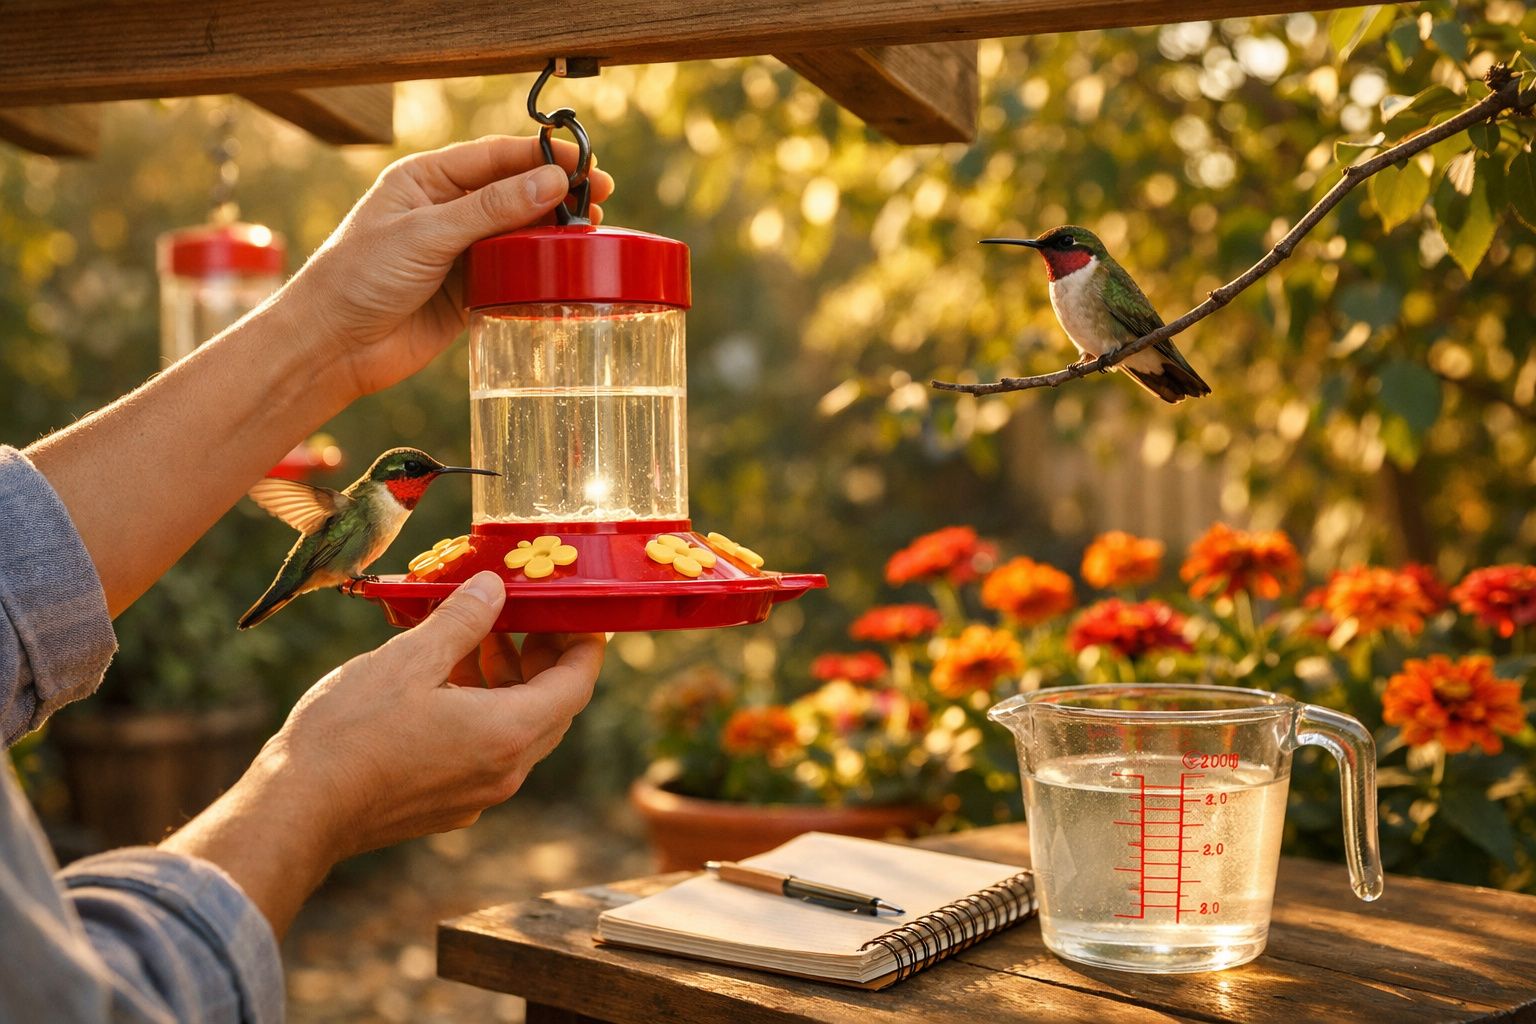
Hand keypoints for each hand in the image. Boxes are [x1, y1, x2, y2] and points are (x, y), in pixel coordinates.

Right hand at [163, 571, 604, 936]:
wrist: (297, 811)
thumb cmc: (350, 732)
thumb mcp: (410, 658)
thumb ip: (463, 620)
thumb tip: (494, 588)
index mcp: (508, 734)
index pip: (577, 684)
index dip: (585, 643)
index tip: (580, 611)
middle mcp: (505, 772)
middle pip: (552, 707)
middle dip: (543, 656)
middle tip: (523, 614)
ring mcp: (477, 795)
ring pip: (517, 728)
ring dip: (507, 680)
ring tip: (475, 636)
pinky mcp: (448, 805)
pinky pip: (486, 750)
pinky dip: (482, 709)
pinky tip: (443, 679)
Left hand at [285, 136, 615, 397]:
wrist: (334, 345)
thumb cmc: (359, 277)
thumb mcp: (427, 233)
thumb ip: (491, 208)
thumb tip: (549, 181)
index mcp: (428, 180)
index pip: (496, 157)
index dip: (542, 157)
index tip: (582, 163)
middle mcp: (448, 211)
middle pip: (514, 193)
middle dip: (556, 192)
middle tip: (599, 195)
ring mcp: (461, 252)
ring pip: (519, 234)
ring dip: (553, 232)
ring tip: (590, 230)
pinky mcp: (470, 292)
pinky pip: (514, 273)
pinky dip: (540, 270)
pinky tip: (565, 268)